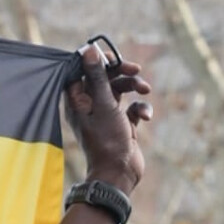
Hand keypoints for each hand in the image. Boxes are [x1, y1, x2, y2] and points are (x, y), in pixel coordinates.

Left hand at [65, 44, 152, 193]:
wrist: (119, 174)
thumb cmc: (107, 141)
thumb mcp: (103, 104)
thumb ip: (97, 77)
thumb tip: (88, 50)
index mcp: (78, 102)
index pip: (82, 71)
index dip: (97, 61)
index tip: (112, 59)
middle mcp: (89, 107)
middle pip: (105, 77)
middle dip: (122, 72)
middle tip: (135, 70)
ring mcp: (106, 116)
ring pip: (121, 89)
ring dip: (134, 86)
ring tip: (145, 91)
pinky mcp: (122, 124)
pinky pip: (133, 107)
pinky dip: (141, 108)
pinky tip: (146, 117)